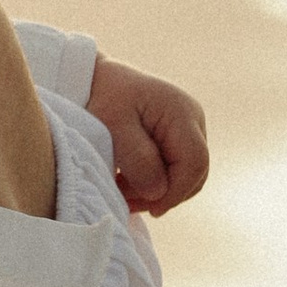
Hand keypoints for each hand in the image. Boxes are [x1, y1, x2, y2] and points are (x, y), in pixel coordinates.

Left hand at [85, 55, 209, 213]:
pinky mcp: (175, 136)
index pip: (194, 161)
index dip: (177, 191)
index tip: (151, 208)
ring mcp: (187, 127)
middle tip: (128, 203)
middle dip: (165, 194)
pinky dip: (153, 181)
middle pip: (194, 171)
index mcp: (181, 112)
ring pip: (185, 173)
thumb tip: (159, 192)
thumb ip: (138, 160)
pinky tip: (126, 184)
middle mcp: (192, 119)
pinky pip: (174, 167)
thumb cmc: (101, 97)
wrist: (92, 77)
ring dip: (156, 190)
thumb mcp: (112, 126)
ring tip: (121, 191)